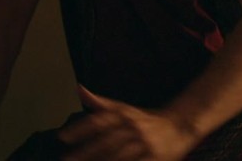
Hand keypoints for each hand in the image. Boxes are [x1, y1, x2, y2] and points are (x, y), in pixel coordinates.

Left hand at [57, 85, 199, 160]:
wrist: (180, 125)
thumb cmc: (145, 119)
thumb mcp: (122, 108)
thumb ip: (99, 103)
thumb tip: (78, 88)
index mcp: (123, 114)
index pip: (98, 120)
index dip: (79, 129)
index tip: (62, 137)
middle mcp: (133, 127)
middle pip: (106, 142)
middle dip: (85, 152)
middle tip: (67, 160)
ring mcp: (145, 144)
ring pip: (120, 156)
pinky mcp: (155, 158)